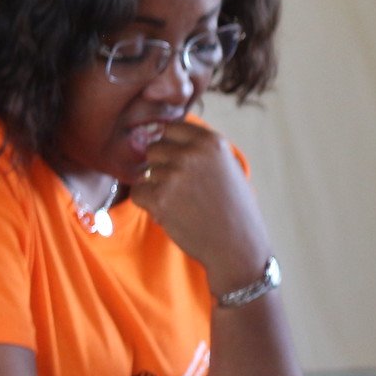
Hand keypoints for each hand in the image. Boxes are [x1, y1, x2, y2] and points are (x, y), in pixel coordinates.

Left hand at [129, 119, 268, 290]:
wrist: (237, 247)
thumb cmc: (233, 208)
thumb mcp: (226, 167)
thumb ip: (198, 149)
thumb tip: (160, 132)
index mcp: (211, 141)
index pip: (171, 128)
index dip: (171, 145)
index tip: (179, 162)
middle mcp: (192, 153)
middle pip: (154, 148)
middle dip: (161, 166)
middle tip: (182, 188)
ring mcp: (174, 174)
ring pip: (145, 172)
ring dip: (157, 187)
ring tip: (182, 203)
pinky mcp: (159, 197)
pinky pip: (137, 192)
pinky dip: (148, 203)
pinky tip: (170, 212)